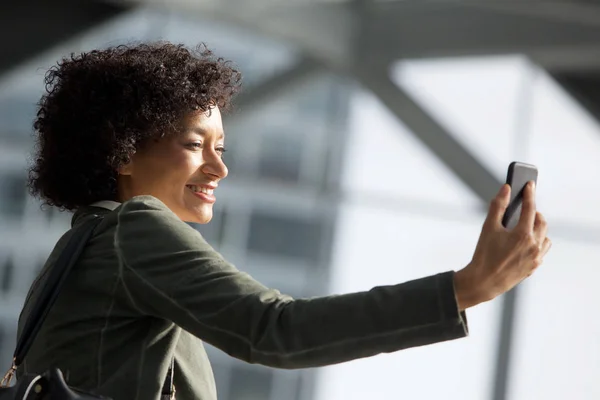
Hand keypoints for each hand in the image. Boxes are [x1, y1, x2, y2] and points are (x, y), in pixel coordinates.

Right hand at [454, 182, 550, 309]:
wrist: (484, 282)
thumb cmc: (484, 255)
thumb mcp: (488, 228)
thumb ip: (498, 206)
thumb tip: (506, 189)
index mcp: (523, 234)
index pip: (530, 208)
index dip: (529, 194)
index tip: (529, 184)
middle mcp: (534, 245)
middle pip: (541, 221)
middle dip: (534, 211)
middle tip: (524, 207)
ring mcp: (536, 257)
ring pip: (544, 236)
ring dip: (538, 228)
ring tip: (525, 225)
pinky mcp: (534, 266)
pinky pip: (542, 249)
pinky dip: (537, 242)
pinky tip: (525, 241)